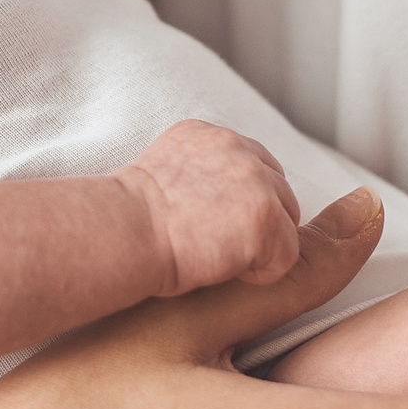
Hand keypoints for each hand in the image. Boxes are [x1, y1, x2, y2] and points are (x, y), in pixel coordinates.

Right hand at [119, 120, 304, 293]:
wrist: (121, 232)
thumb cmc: (128, 221)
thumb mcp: (161, 176)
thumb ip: (197, 174)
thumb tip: (216, 202)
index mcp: (208, 136)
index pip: (253, 165)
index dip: (241, 203)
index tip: (214, 225)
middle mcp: (237, 148)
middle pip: (279, 190)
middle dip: (259, 223)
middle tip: (218, 246)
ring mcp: (256, 181)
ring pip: (286, 221)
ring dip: (260, 246)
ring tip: (217, 257)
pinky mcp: (266, 217)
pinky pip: (285, 256)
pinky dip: (261, 273)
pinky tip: (224, 269)